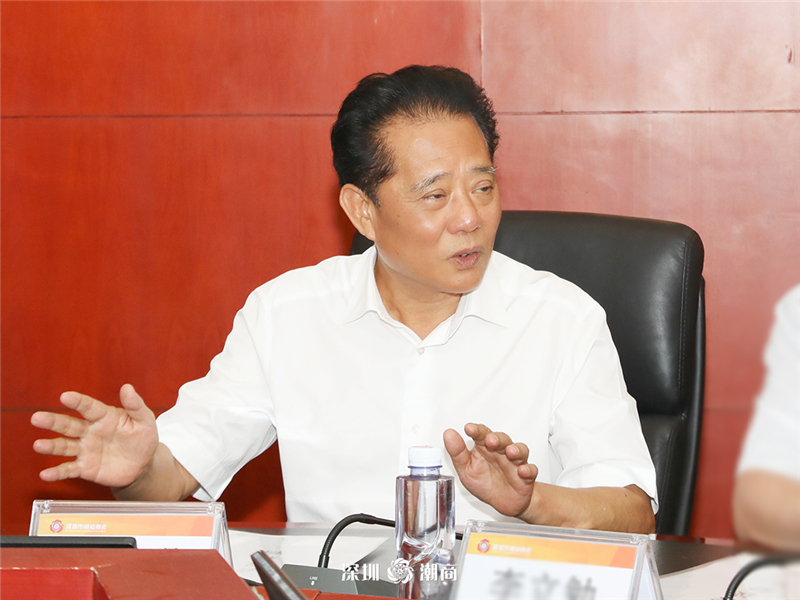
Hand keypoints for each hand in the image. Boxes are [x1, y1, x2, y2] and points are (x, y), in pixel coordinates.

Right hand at [31, 384, 158, 487]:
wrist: (143, 464)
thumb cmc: (142, 438)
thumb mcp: (144, 420)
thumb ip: (135, 405)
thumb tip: (127, 387)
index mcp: (104, 417)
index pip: (89, 407)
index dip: (78, 402)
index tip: (65, 396)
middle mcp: (90, 431)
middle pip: (69, 425)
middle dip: (53, 422)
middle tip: (37, 417)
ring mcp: (86, 449)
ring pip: (64, 446)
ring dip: (51, 446)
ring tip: (38, 445)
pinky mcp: (85, 468)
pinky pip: (69, 469)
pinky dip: (57, 472)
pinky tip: (45, 474)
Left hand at [443, 423, 537, 517]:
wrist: (503, 503)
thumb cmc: (484, 483)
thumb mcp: (466, 470)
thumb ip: (458, 453)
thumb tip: (448, 434)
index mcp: (485, 448)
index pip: (481, 434)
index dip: (476, 430)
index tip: (469, 429)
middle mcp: (500, 452)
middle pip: (502, 439)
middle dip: (497, 438)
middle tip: (490, 440)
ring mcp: (514, 462)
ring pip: (519, 450)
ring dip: (516, 450)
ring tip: (510, 452)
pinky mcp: (526, 476)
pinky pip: (530, 470)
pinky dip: (528, 469)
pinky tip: (522, 471)